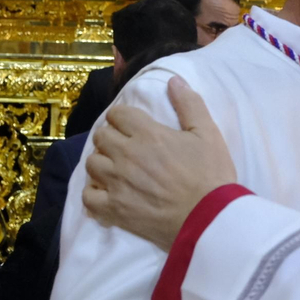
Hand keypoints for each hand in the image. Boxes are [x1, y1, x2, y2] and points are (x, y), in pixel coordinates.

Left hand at [82, 76, 236, 248]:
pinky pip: (88, 196)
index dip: (123, 118)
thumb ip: (189, 104)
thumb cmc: (211, 175)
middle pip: (101, 136)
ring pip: (92, 163)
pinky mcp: (114, 210)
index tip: (132, 126)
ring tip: (116, 169)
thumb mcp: (208, 134)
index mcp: (147, 134)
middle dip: (111, 137)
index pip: (117, 114)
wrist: (209, 219)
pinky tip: (108, 192)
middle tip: (126, 147)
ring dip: (102, 163)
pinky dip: (94, 193)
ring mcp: (117, 183)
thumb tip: (173, 80)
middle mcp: (126, 155)